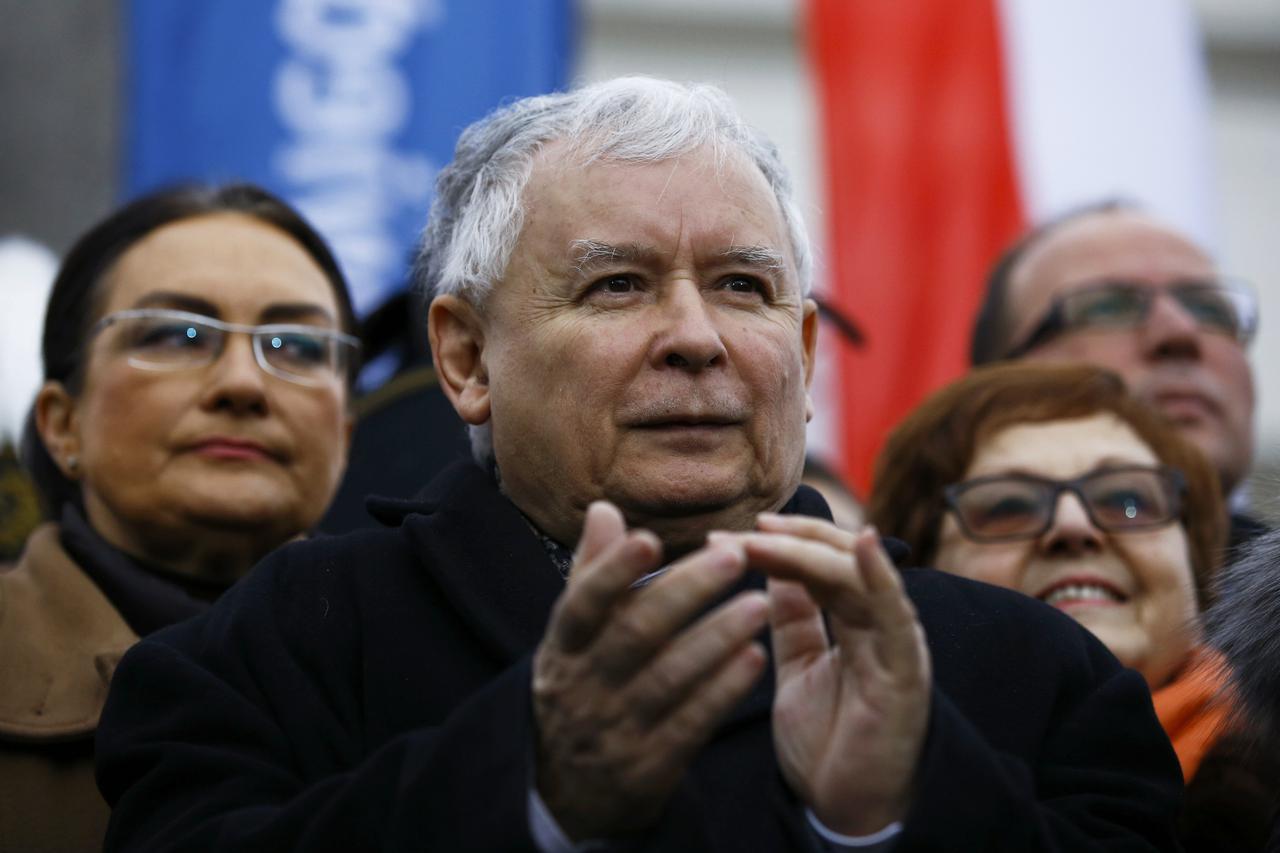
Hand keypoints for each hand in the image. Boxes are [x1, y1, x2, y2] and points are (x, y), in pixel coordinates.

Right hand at [531, 502, 770, 840]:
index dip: (614, 572)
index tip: (650, 539)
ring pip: (669, 678)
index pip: (582, 604)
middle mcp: (584, 686)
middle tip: (736, 555)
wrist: (568, 793)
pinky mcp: (648, 769)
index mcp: (565, 647)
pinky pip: (690, 725)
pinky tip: (756, 658)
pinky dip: (722, 691)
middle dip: (686, 593)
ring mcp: (616, 729)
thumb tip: (604, 509)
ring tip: (762, 602)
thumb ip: (593, 573)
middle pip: (635, 634)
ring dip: (717, 638)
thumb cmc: (582, 687)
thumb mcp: (574, 637)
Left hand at [720, 515, 929, 835]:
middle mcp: (878, 622)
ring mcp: (895, 642)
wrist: (851, 810)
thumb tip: (772, 567)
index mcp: (853, 621)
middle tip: (740, 531)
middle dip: (789, 540)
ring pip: (856, 577)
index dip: (781, 542)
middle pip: (837, 561)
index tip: (730, 533)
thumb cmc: (829, 743)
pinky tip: (865, 545)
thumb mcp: (798, 668)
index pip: (820, 563)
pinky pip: (896, 615)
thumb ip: (793, 619)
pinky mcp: (906, 669)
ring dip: (809, 552)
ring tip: (766, 536)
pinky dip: (882, 577)